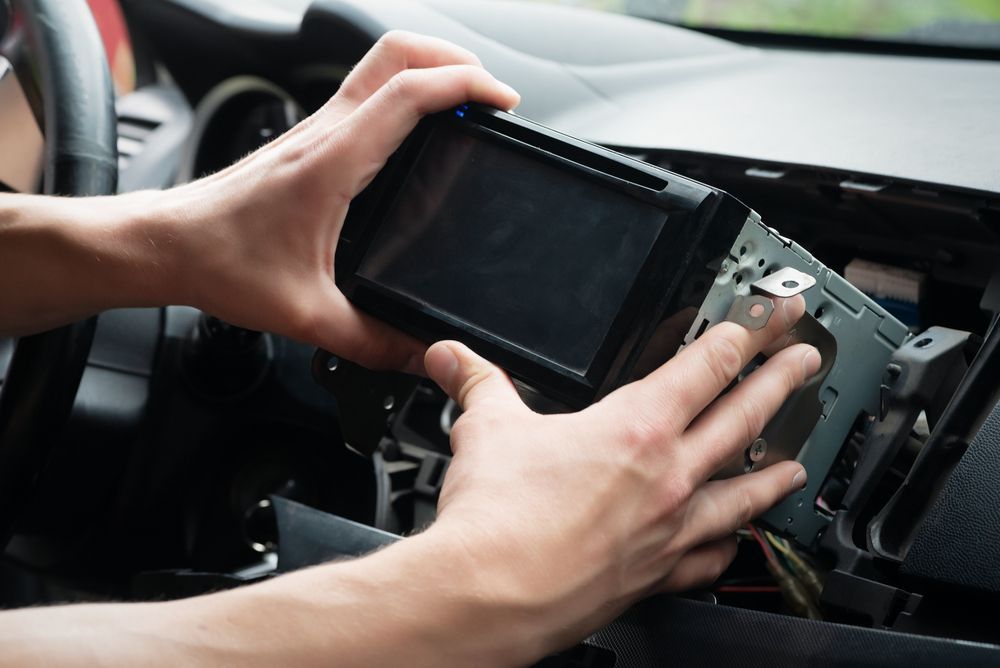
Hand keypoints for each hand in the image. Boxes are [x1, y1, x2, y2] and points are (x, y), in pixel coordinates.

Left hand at [152, 31, 519, 372]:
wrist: (165, 245)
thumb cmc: (219, 263)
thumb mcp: (307, 315)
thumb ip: (373, 341)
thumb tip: (421, 353)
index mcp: (332, 162)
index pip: (408, 94)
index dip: (465, 85)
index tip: (502, 102)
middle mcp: (324, 132)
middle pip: (395, 53)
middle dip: (452, 58)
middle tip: (488, 92)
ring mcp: (314, 129)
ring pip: (378, 66)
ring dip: (428, 70)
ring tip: (465, 104)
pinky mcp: (306, 140)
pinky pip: (364, 94)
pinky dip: (403, 95)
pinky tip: (417, 135)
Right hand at [424, 295, 819, 657]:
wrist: (490, 595)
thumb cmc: (499, 518)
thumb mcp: (486, 427)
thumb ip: (476, 382)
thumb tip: (451, 358)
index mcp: (635, 428)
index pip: (707, 366)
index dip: (745, 334)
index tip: (768, 320)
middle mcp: (666, 476)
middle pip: (743, 418)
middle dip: (782, 383)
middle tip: (808, 364)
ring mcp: (668, 529)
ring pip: (741, 493)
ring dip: (772, 473)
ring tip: (795, 464)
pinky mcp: (655, 574)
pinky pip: (708, 559)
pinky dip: (726, 549)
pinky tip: (731, 546)